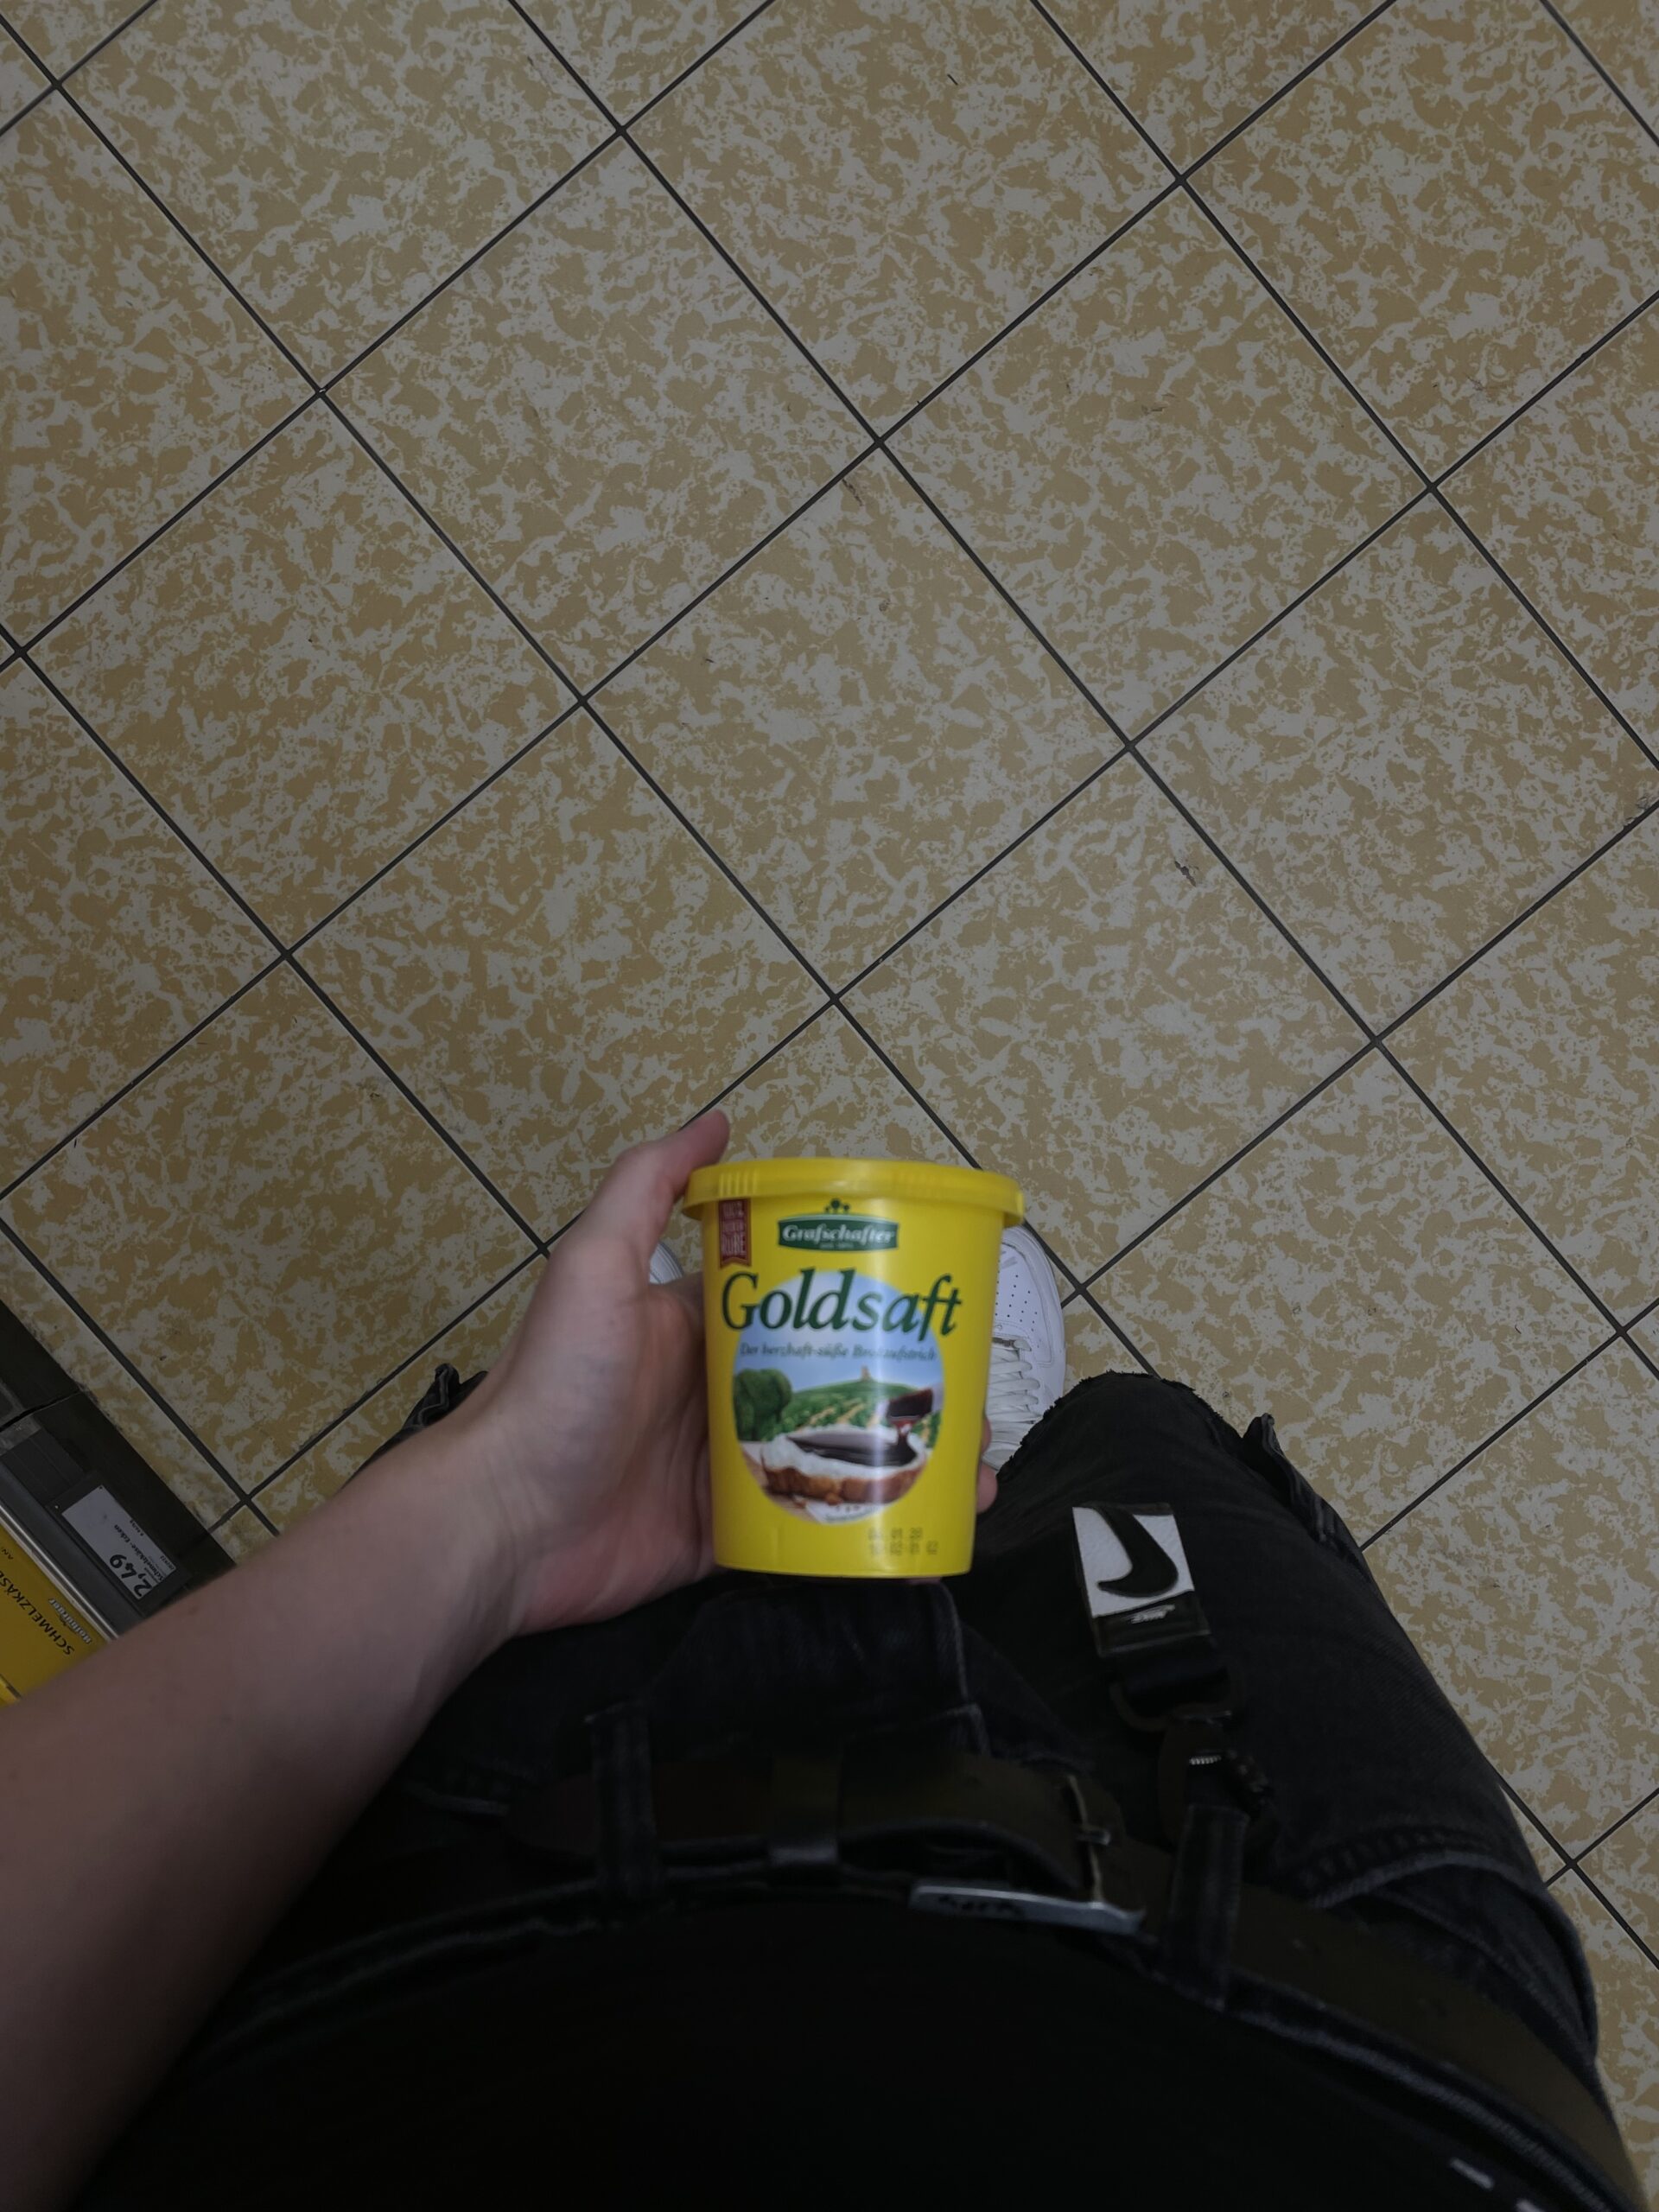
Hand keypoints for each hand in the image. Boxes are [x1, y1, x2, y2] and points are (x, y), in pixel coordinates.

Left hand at [412, 1115, 1002, 1638]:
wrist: (502, 1525)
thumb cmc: (553, 1388)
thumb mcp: (594, 1268)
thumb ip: (647, 1188)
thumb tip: (717, 1121)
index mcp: (698, 1327)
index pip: (797, 1301)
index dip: (865, 1300)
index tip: (935, 1305)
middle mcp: (719, 1394)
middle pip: (831, 1383)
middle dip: (905, 1391)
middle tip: (974, 1404)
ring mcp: (725, 1470)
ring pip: (834, 1459)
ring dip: (906, 1464)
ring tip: (975, 1472)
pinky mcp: (725, 1536)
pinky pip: (808, 1532)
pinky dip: (870, 1531)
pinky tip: (930, 1529)